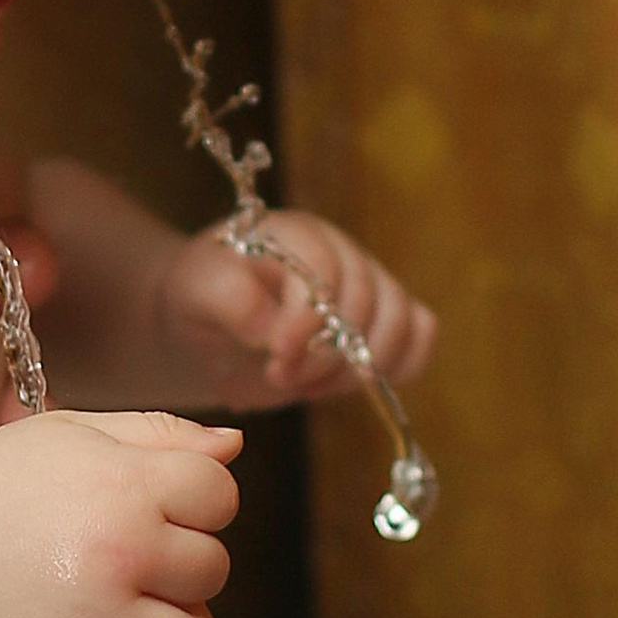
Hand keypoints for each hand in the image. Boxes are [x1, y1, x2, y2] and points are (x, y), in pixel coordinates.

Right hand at [0, 408, 238, 617]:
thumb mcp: (74, 432)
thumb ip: (160, 433)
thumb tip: (234, 447)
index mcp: (122, 483)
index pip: (220, 496)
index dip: (203, 500)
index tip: (167, 506)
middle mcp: (116, 550)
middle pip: (213, 568)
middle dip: (187, 562)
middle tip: (140, 557)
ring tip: (145, 613)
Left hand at [152, 208, 439, 411]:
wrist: (211, 320)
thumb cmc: (203, 298)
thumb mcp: (196, 292)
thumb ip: (229, 299)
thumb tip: (272, 327)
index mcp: (294, 233)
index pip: (323, 268)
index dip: (306, 320)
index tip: (276, 359)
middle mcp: (341, 250)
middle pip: (366, 301)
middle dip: (325, 355)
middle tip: (280, 376)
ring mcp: (371, 282)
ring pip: (402, 320)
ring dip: (357, 369)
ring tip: (306, 384)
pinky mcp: (386, 316)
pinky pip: (421, 335)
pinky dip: (398, 367)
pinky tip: (343, 383)